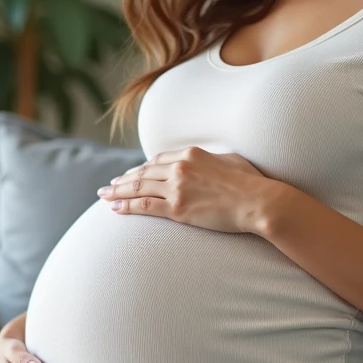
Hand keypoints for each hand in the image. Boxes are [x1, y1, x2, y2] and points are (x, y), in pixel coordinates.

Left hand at [98, 146, 274, 234]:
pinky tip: (114, 208)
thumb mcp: (230, 160)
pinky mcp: (177, 208)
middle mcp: (180, 167)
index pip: (157, 160)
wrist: (258, 202)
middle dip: (123, 180)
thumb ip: (211, 160)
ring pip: (139, 188)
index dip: (141, 169)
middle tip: (109, 185)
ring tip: (104, 195)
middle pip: (143, 173)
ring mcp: (177, 187)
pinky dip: (126, 206)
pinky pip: (144, 206)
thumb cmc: (252, 183)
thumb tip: (207, 163)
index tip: (131, 174)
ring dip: (118, 192)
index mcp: (191, 154)